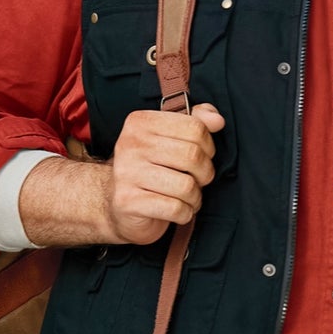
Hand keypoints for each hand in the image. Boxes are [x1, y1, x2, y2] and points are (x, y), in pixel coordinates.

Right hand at [18, 104, 224, 248]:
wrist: (115, 205)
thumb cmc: (150, 169)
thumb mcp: (170, 139)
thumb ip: (195, 121)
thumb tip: (217, 120)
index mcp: (140, 122)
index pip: (195, 127)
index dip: (208, 146)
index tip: (202, 156)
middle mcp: (130, 144)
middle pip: (193, 155)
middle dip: (205, 173)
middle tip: (197, 180)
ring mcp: (126, 173)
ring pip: (187, 185)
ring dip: (195, 197)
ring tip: (186, 197)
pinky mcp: (128, 201)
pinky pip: (176, 208)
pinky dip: (185, 213)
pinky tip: (177, 211)